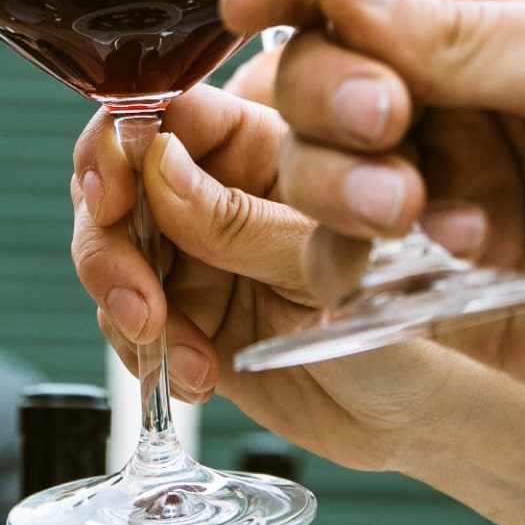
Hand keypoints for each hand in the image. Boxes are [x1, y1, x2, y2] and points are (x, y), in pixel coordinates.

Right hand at [69, 84, 482, 472]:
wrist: (416, 413)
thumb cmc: (409, 320)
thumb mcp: (330, 265)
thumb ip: (244, 220)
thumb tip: (158, 168)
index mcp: (267, 147)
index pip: (173, 111)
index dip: (125, 138)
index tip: (112, 188)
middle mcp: (222, 192)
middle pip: (121, 177)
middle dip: (108, 233)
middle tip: (132, 288)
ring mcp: (198, 255)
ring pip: (111, 248)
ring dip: (122, 296)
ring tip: (167, 342)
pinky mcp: (185, 317)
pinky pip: (126, 321)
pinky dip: (145, 351)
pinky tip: (195, 375)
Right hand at [222, 0, 524, 436]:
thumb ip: (454, 29)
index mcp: (514, 9)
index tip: (251, 3)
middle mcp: (473, 97)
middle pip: (319, 70)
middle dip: (327, 90)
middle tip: (393, 123)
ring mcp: (463, 194)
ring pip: (320, 169)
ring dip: (340, 176)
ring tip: (416, 205)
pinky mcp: (463, 294)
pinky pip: (358, 272)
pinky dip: (364, 260)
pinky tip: (454, 254)